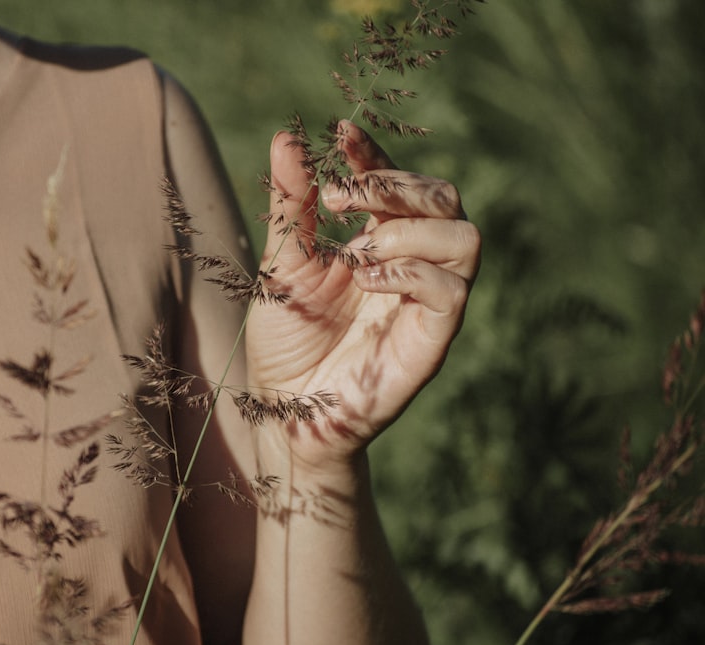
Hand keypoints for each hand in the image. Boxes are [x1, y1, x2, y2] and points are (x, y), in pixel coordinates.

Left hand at [246, 120, 479, 473]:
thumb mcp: (280, 265)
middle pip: (445, 197)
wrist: (284, 410)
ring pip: (464, 236)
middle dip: (394, 184)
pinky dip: (411, 272)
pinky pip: (453, 290)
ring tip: (356, 252)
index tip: (340, 134)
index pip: (395, 182)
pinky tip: (366, 281)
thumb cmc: (286, 338)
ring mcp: (427, 301)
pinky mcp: (434, 338)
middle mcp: (412, 265)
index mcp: (378, 241)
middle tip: (337, 200)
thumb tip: (284, 138)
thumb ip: (289, 207)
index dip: (374, 154)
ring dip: (407, 229)